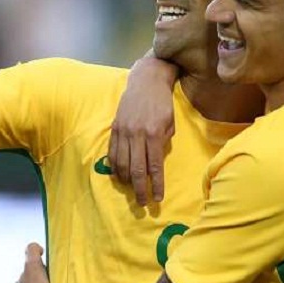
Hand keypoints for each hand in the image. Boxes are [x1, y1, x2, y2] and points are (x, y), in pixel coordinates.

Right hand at [109, 55, 176, 204]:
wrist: (146, 80)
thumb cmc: (163, 102)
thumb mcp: (171, 122)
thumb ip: (163, 142)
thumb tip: (154, 161)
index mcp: (154, 134)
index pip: (154, 166)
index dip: (156, 185)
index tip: (158, 198)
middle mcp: (137, 134)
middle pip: (136, 169)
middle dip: (139, 189)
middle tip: (143, 202)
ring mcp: (123, 131)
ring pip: (121, 163)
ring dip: (126, 180)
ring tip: (131, 189)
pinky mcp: (115, 128)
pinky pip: (112, 152)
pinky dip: (115, 167)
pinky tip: (119, 175)